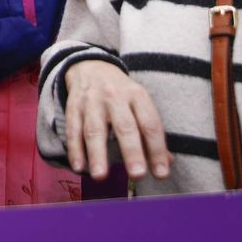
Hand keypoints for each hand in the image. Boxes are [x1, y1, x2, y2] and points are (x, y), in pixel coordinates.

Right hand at [62, 59, 170, 181]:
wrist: (91, 66)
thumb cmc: (121, 93)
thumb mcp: (140, 103)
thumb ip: (151, 132)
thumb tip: (168, 162)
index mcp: (137, 95)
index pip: (150, 124)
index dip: (157, 149)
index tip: (161, 174)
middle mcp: (115, 96)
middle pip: (125, 126)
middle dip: (132, 151)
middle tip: (137, 174)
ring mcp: (92, 101)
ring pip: (95, 129)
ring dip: (97, 154)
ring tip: (101, 176)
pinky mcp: (73, 107)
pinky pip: (73, 129)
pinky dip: (75, 149)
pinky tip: (79, 167)